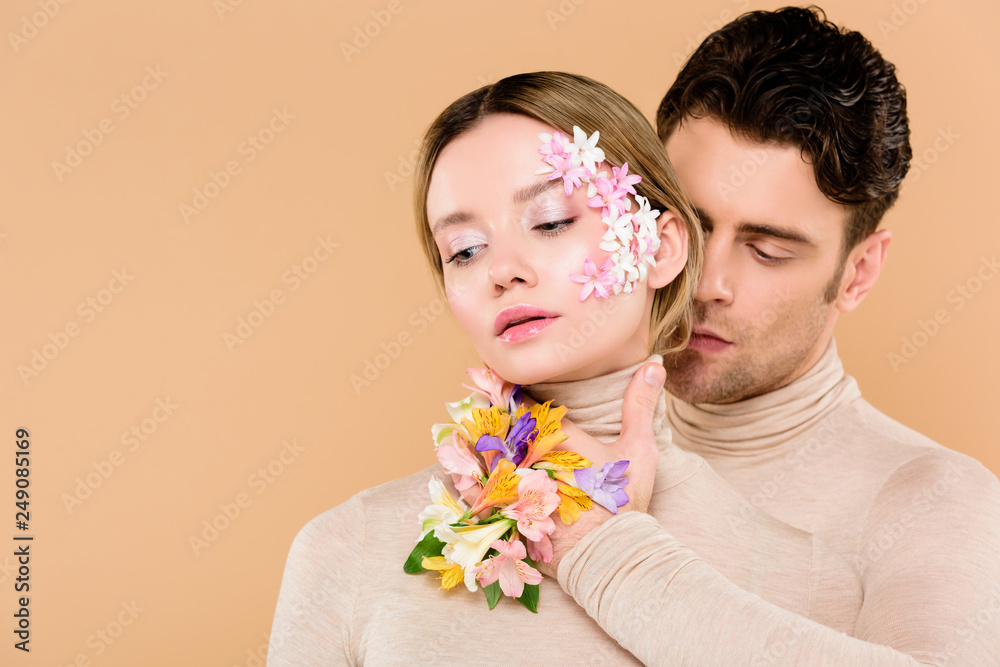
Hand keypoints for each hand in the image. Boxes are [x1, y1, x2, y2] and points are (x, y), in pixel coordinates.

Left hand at [449, 361, 665, 576]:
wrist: (610, 554)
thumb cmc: (622, 503)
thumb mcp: (638, 451)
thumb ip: (640, 405)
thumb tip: (654, 365)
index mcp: (554, 439)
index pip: (522, 402)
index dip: (511, 390)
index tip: (501, 378)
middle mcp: (527, 459)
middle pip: (496, 427)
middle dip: (487, 415)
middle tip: (475, 397)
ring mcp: (513, 488)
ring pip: (480, 456)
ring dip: (472, 444)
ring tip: (461, 430)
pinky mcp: (506, 515)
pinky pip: (474, 493)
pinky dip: (466, 480)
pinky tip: (459, 472)